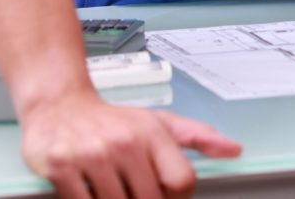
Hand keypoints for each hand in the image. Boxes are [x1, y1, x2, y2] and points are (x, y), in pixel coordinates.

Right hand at [20, 90, 241, 198]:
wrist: (60, 105)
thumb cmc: (112, 120)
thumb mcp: (158, 122)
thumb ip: (197, 137)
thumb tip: (234, 150)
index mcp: (151, 132)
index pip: (181, 181)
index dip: (176, 198)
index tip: (166, 196)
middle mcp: (124, 142)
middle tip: (133, 191)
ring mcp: (92, 155)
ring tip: (113, 190)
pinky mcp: (60, 167)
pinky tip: (91, 192)